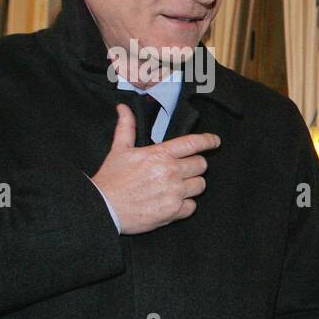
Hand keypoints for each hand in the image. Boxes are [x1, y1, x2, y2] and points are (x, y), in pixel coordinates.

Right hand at [90, 103, 220, 234]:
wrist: (102, 208)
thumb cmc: (111, 179)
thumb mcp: (119, 150)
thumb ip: (126, 127)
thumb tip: (123, 107)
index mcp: (159, 155)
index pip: (193, 143)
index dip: (209, 141)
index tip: (215, 141)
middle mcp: (171, 172)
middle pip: (201, 164)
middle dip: (195, 165)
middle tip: (183, 169)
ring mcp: (174, 193)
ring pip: (200, 185)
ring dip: (192, 184)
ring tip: (177, 186)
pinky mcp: (173, 211)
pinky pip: (192, 206)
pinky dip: (185, 205)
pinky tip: (172, 202)